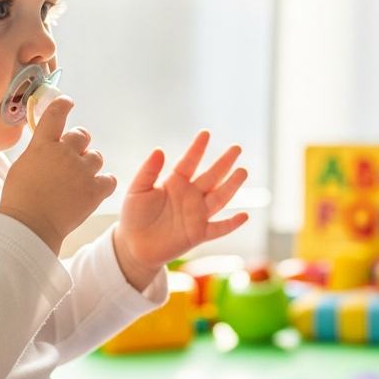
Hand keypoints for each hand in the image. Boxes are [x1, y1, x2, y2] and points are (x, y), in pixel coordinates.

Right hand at [0, 97, 116, 253]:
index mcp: (42, 145)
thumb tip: (47, 144)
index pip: (56, 113)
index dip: (63, 104)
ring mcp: (82, 171)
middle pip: (82, 135)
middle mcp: (64, 153)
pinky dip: (103, 184)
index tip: (67, 103)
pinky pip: (109, 179)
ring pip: (96, 156)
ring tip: (77, 180)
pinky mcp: (95, 190)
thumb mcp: (22, 166)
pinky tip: (93, 190)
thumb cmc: (20, 199)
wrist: (30, 226)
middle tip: (71, 159)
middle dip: (78, 144)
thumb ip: (38, 151)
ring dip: (89, 165)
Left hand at [114, 131, 247, 290]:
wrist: (134, 246)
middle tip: (236, 148)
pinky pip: (219, 228)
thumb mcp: (136, 191)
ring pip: (219, 198)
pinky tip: (244, 215)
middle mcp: (190, 196)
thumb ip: (147, 171)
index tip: (205, 133)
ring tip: (242, 171)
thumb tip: (159, 150)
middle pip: (212, 176)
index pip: (190, 161)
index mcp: (176, 182)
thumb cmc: (134, 216)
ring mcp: (197, 214)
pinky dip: (232, 223)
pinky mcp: (199, 234)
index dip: (197, 148)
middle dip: (224, 162)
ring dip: (231, 185)